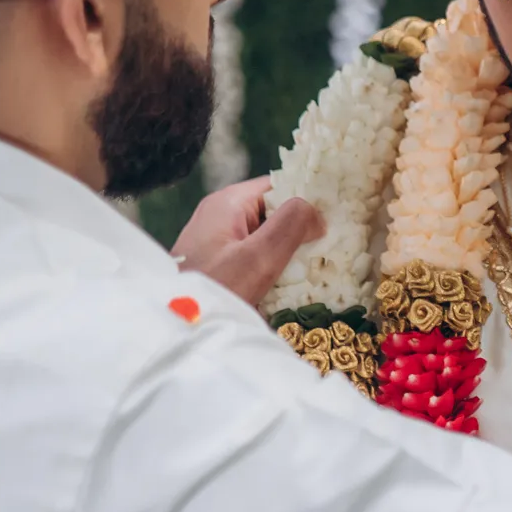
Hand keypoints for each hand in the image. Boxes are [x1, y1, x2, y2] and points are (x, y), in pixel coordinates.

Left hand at [170, 177, 325, 306]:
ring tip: (314, 267)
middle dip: (300, 228)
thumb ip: (291, 225)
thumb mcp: (259, 257)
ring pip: (264, 234)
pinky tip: (287, 282)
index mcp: (228, 203)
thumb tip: (317, 212)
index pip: (278, 185)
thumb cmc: (215, 288)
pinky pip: (252, 253)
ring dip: (287, 249)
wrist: (176, 326)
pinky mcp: (216, 260)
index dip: (307, 198)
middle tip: (329, 247)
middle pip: (272, 210)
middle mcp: (220, 214)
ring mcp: (216, 238)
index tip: (335, 217)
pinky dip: (271, 264)